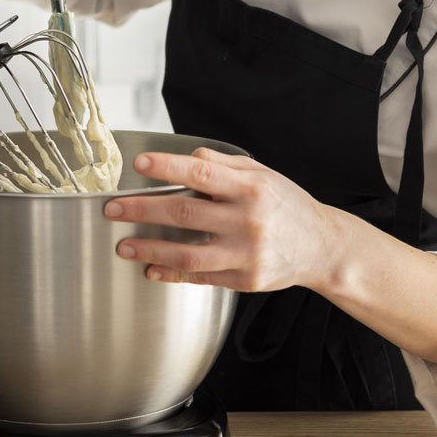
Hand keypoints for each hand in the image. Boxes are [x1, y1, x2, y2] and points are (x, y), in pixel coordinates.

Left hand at [103, 148, 339, 290]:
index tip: (139, 164)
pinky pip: (200, 277)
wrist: (322, 247)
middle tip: (113, 209)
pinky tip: (151, 268)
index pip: (201, 172)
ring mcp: (246, 253)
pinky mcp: (245, 280)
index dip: (167, 167)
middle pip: (184, 212)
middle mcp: (247, 220)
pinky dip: (172, 273)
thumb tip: (191, 156)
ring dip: (149, 248)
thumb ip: (226, 165)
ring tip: (124, 245)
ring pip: (187, 252)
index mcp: (250, 188)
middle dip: (141, 209)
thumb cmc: (289, 207)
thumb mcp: (264, 175)